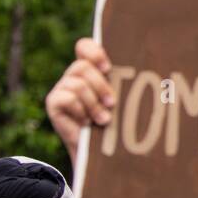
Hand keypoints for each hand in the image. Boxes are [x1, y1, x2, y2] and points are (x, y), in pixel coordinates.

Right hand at [45, 38, 115, 160]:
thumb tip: (144, 68)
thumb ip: (123, 82)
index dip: (94, 51)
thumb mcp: (120, 99)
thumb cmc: (115, 122)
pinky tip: (86, 122)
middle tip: (112, 104)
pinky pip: (67, 98)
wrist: (98, 150)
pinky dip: (80, 111)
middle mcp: (74, 76)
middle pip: (82, 66)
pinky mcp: (53, 103)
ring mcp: (61, 88)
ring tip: (103, 119)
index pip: (84, 47)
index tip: (107, 67)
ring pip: (77, 84)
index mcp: (91, 69)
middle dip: (100, 86)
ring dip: (93, 104)